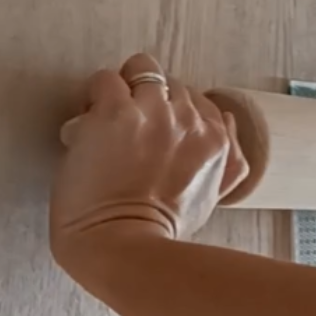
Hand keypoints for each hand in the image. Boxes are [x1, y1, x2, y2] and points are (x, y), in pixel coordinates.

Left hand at [50, 53, 248, 251]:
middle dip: (149, 101)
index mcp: (216, 140)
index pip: (199, 102)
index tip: (154, 133)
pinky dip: (94, 95)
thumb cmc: (163, 232)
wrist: (125, 247)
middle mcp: (190, 120)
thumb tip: (228, 125)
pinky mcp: (116, 111)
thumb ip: (228, 162)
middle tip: (127, 129)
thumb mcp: (214, 198)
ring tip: (105, 119)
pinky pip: (106, 79)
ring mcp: (153, 113)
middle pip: (172, 85)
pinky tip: (87, 122)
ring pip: (143, 69)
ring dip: (122, 90)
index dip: (172, 115)